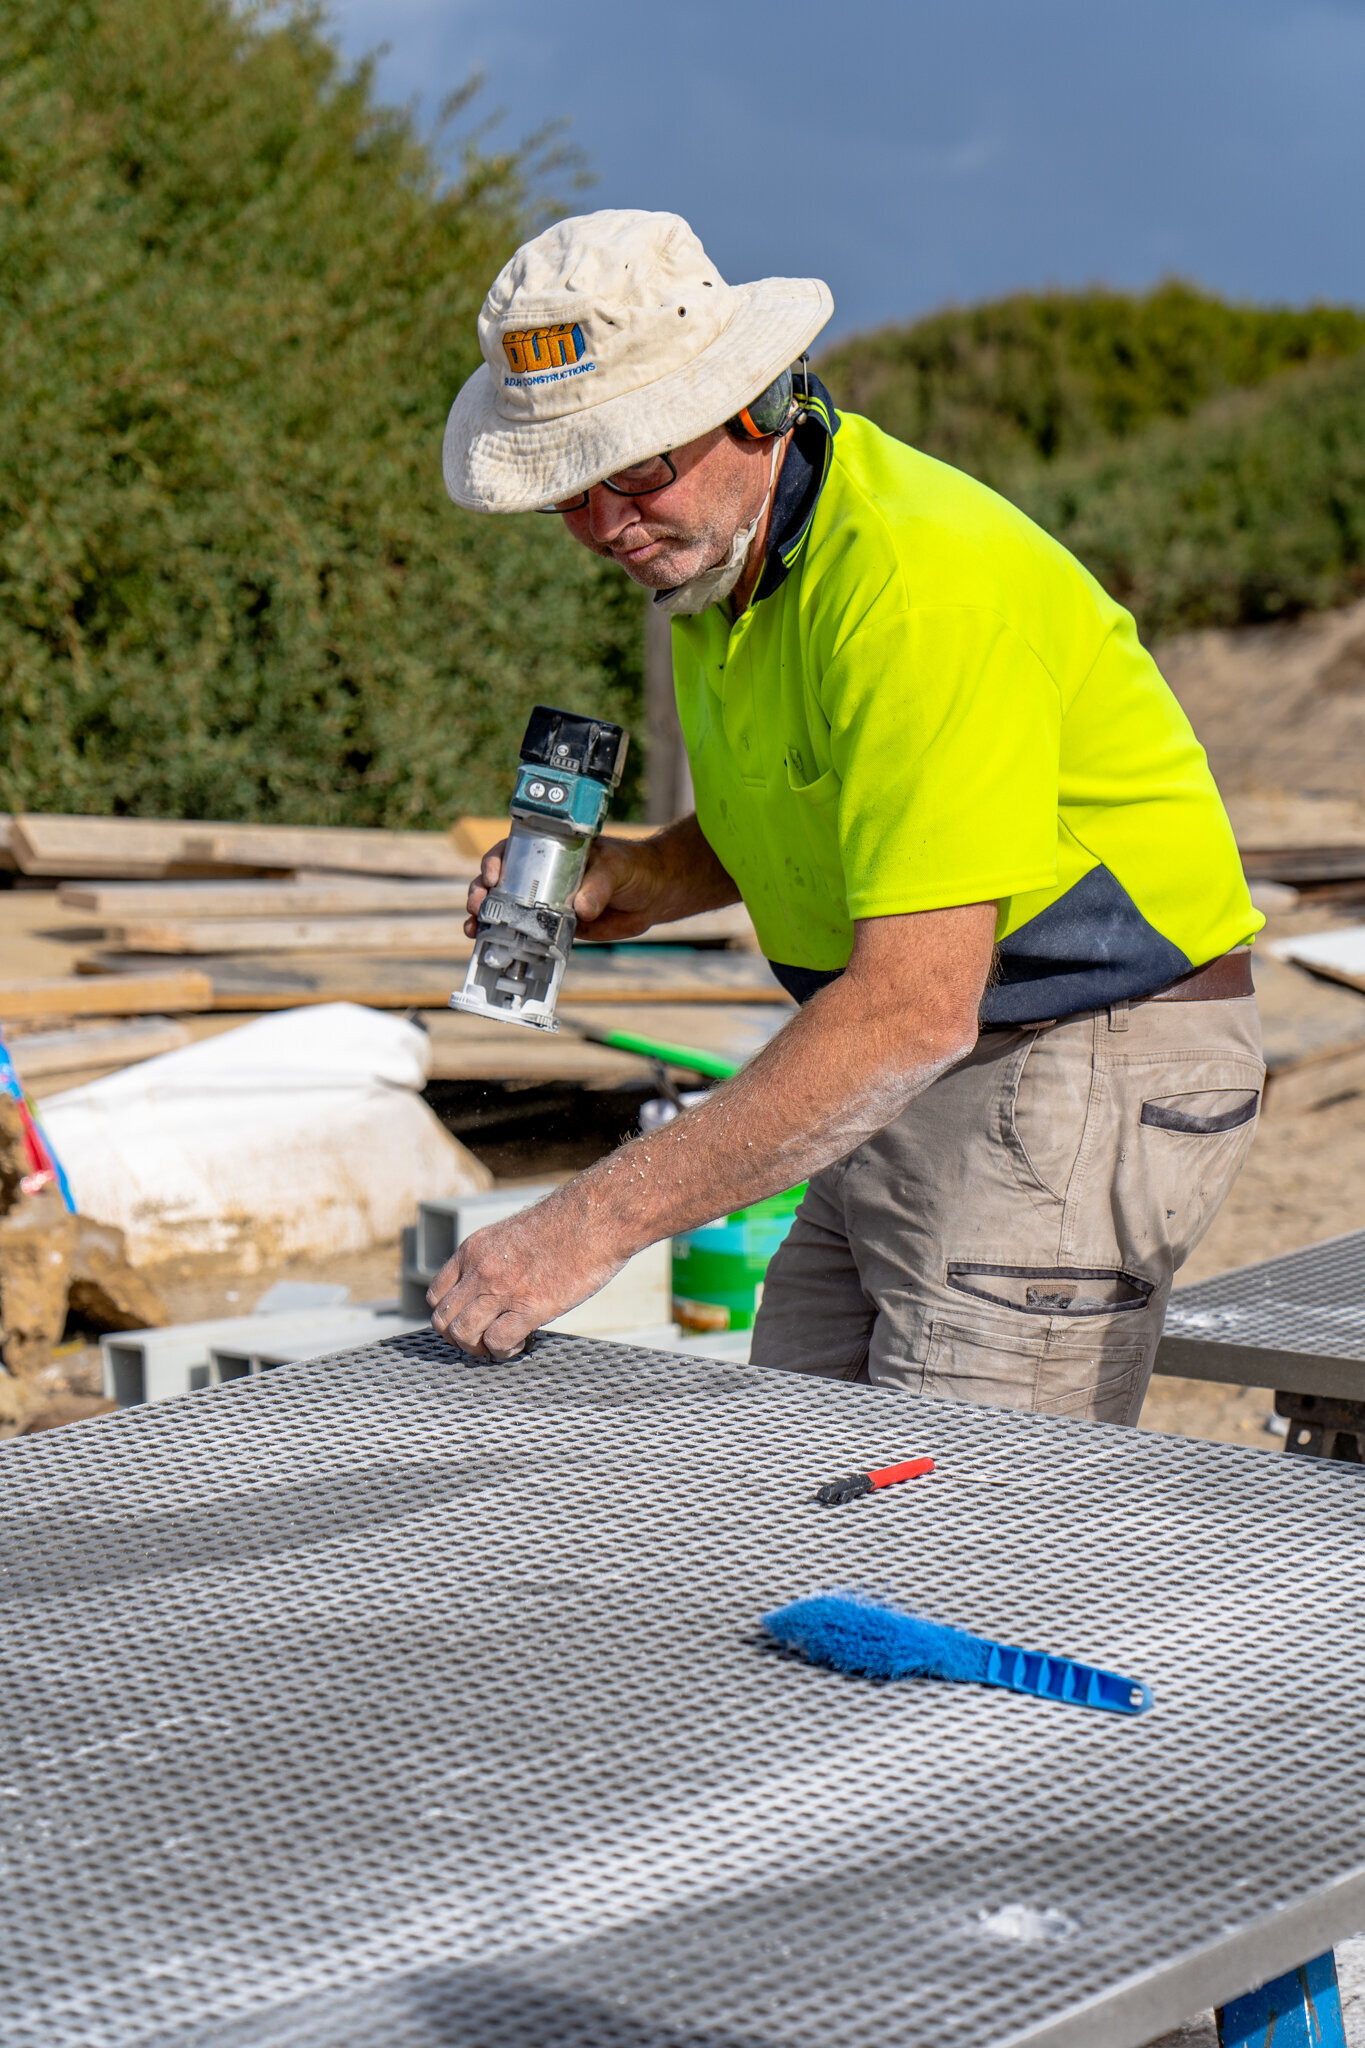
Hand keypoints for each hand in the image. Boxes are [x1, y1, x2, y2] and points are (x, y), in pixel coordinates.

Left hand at [427, 1199, 628, 1358]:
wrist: (595, 1216)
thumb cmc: (566, 1224)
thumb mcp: (512, 1234)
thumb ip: (494, 1260)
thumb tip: (496, 1287)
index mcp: (474, 1249)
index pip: (437, 1294)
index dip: (450, 1316)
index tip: (470, 1321)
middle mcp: (481, 1269)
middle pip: (443, 1320)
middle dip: (459, 1339)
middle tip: (483, 1340)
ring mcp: (502, 1289)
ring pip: (463, 1334)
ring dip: (479, 1348)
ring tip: (502, 1343)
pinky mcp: (529, 1306)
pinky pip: (497, 1342)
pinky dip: (505, 1350)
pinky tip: (522, 1341)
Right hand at [464, 832, 675, 942]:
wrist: (655, 895)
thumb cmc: (635, 867)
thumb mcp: (617, 868)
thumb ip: (599, 886)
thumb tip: (581, 908)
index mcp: (552, 850)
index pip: (514, 849)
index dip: (496, 860)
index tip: (493, 874)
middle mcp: (543, 874)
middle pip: (500, 880)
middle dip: (481, 891)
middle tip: (476, 904)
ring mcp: (547, 901)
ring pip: (506, 908)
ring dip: (485, 918)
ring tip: (473, 929)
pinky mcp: (557, 926)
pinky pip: (528, 933)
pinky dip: (509, 941)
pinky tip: (493, 947)